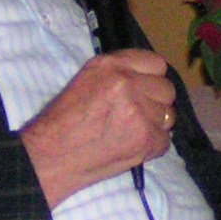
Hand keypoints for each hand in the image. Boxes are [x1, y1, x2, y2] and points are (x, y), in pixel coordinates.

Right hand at [18, 51, 175, 207]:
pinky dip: (151, 146)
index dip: (151, 78)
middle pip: (166, 90)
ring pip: (168, 116)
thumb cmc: (63, 119)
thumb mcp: (86, 79)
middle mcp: (127, 84)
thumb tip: (146, 78)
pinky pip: (165, 141)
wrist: (51, 155)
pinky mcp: (145, 139)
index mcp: (110, 65)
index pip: (156, 63)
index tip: (143, 89)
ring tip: (130, 132)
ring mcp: (139, 112)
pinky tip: (131, 146)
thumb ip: (118, 73)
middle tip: (136, 114)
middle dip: (155, 103)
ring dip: (154, 125)